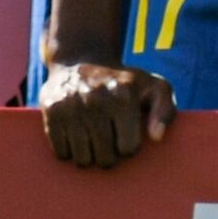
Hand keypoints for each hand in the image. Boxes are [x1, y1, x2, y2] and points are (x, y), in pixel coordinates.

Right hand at [38, 57, 174, 169]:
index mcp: (124, 98)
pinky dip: (68, 152)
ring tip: (93, 141)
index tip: (126, 136)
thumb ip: (166, 111)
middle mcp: (96, 101)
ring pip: (82, 159)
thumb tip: (157, 138)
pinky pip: (61, 152)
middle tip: (109, 142)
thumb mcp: (155, 87)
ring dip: (89, 157)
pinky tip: (75, 137)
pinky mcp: (51, 111)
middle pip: (105, 158)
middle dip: (110, 156)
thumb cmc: (124, 81)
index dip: (129, 147)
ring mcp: (71, 107)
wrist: (81, 59)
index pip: (128, 148)